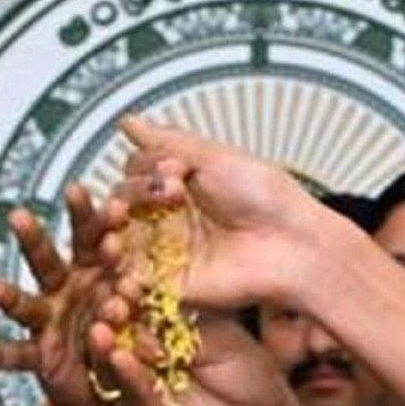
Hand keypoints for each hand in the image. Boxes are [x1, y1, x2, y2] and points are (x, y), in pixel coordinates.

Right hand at [0, 186, 125, 405]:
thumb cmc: (129, 333)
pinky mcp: (41, 355)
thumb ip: (139, 298)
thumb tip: (136, 287)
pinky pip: (16, 355)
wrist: (115, 384)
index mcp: (95, 272)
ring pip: (25, 305)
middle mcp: (65, 291)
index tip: (113, 206)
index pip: (94, 240)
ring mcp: (49, 322)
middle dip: (34, 240)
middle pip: (48, 261)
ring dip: (7, 296)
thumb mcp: (146, 311)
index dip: (100, 222)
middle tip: (18, 216)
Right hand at [111, 119, 349, 321]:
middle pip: (122, 202)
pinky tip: (119, 245)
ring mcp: (167, 252)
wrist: (290, 244)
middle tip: (174, 191)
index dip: (145, 169)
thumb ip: (167, 141)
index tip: (177, 170)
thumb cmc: (266, 198)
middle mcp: (171, 219)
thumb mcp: (214, 156)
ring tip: (126, 217)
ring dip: (113, 223)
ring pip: (117, 236)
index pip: (135, 173)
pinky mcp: (167, 284)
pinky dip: (115, 260)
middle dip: (136, 191)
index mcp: (182, 187)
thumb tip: (128, 121)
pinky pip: (128, 275)